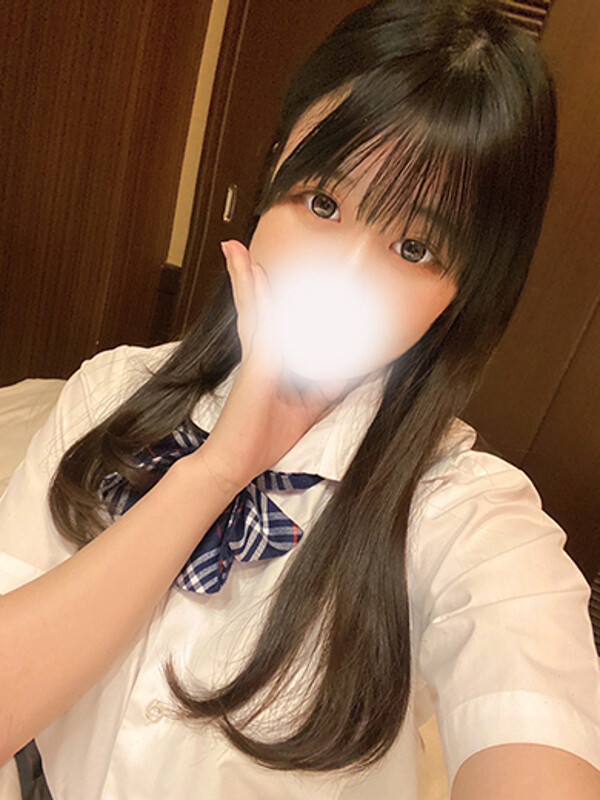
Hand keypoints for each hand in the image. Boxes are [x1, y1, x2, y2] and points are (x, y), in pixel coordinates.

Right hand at [192, 239, 352, 489]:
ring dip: (246, 279)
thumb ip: (326, 386)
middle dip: (250, 279)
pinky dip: (255, 299)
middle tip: (243, 251)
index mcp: (268, 362)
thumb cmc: (264, 437)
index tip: (267, 274)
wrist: (235, 463)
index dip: (270, 298)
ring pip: (253, 309)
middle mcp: (258, 354)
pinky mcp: (256, 365)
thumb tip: (352, 370)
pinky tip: (252, 276)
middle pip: (256, 308)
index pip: (272, 321)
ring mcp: (255, 357)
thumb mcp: (307, 407)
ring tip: (238, 252)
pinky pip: (259, 325)